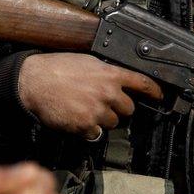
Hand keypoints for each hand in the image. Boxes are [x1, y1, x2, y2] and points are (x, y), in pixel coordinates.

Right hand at [18, 53, 162, 139]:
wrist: (33, 81)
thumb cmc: (56, 68)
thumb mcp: (86, 61)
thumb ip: (105, 71)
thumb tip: (117, 79)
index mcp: (109, 74)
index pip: (142, 82)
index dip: (154, 90)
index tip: (160, 95)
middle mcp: (107, 92)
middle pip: (129, 109)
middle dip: (120, 107)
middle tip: (104, 102)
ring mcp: (97, 111)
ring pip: (113, 122)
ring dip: (104, 118)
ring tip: (87, 107)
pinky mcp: (85, 126)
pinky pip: (96, 133)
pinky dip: (89, 129)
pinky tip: (78, 117)